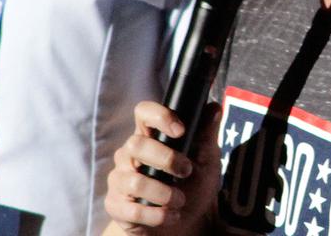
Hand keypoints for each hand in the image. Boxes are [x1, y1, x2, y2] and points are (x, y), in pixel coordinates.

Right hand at [104, 101, 221, 235]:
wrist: (185, 223)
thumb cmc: (193, 186)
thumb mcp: (206, 161)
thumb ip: (207, 135)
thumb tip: (214, 108)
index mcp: (150, 136)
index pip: (143, 112)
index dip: (159, 116)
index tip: (181, 131)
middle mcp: (129, 154)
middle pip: (136, 144)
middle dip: (166, 159)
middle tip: (186, 172)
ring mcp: (119, 179)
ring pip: (134, 181)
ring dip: (165, 194)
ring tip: (180, 201)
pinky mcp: (116, 205)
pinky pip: (132, 209)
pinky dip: (158, 215)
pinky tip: (171, 215)